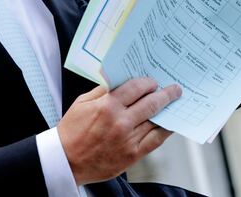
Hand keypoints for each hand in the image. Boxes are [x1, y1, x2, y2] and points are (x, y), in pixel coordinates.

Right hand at [57, 77, 180, 184]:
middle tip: (175, 90)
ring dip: (167, 111)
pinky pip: (155, 140)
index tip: (154, 82)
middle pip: (151, 103)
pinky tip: (168, 125)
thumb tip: (120, 80)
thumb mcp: (82, 103)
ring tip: (174, 105)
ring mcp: (128, 139)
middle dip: (166, 94)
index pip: (136, 88)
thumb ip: (103, 91)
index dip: (148, 83)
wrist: (66, 160)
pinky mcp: (132, 155)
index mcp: (107, 106)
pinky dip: (164, 131)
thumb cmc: (72, 131)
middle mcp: (120, 122)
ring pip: (155, 121)